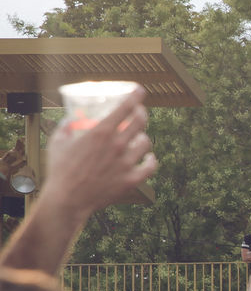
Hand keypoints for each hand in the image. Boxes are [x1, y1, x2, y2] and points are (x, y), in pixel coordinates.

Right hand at [43, 87, 156, 217]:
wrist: (67, 200)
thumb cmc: (60, 171)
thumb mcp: (57, 142)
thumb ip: (66, 126)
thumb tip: (70, 119)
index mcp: (100, 132)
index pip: (125, 108)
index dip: (135, 96)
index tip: (140, 90)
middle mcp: (117, 145)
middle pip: (140, 121)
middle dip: (141, 112)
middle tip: (139, 112)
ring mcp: (126, 163)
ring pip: (146, 143)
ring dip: (143, 137)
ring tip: (138, 138)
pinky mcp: (131, 180)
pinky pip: (151, 166)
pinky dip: (151, 160)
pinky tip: (149, 158)